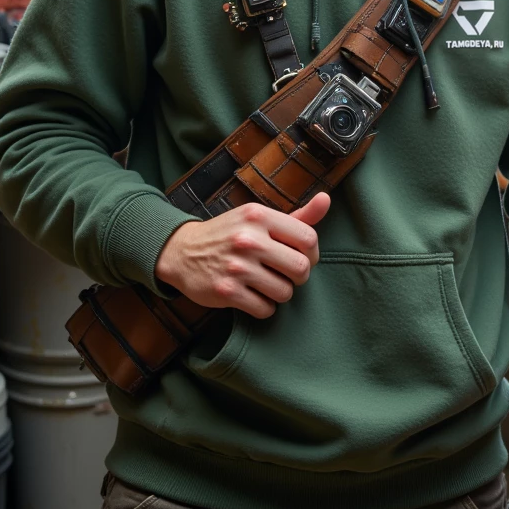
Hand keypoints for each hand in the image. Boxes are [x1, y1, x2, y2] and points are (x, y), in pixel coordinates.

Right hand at [156, 193, 330, 319]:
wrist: (182, 252)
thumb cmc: (229, 234)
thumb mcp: (258, 218)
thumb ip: (296, 215)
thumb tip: (326, 199)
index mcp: (259, 216)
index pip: (308, 238)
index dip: (312, 253)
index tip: (303, 257)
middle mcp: (248, 239)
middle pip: (301, 268)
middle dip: (299, 277)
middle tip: (286, 274)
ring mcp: (236, 266)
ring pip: (285, 292)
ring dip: (280, 293)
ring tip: (266, 284)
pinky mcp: (226, 291)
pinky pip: (265, 309)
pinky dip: (264, 307)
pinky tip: (253, 296)